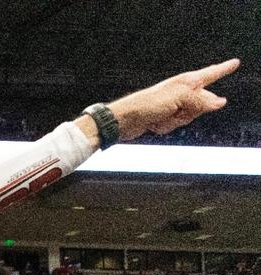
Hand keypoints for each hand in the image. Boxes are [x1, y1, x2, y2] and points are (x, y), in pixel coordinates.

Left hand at [105, 59, 238, 141]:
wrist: (125, 120)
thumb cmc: (147, 104)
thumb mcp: (178, 99)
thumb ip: (201, 100)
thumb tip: (220, 102)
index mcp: (186, 81)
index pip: (211, 74)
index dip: (224, 69)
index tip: (235, 62)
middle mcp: (181, 91)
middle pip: (203, 103)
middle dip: (191, 111)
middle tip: (174, 111)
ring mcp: (174, 105)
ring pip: (190, 117)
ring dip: (176, 121)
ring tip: (162, 117)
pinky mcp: (165, 117)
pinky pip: (176, 125)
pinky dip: (166, 127)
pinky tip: (155, 124)